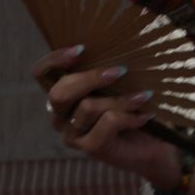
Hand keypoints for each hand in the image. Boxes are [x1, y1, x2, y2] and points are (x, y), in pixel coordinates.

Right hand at [32, 46, 179, 186]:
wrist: (153, 146)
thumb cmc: (133, 107)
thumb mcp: (118, 84)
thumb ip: (106, 69)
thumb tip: (117, 47)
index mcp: (63, 93)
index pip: (41, 74)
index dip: (54, 60)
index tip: (81, 49)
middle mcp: (60, 115)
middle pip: (60, 92)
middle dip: (91, 78)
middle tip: (122, 70)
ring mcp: (72, 134)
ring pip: (88, 107)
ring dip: (121, 99)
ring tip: (144, 96)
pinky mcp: (89, 147)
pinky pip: (108, 122)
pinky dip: (130, 116)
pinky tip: (144, 116)